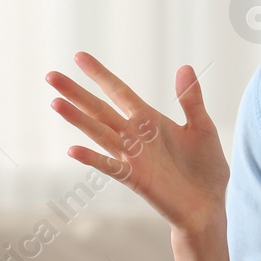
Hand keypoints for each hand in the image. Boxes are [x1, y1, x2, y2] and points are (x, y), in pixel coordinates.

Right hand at [46, 52, 228, 235]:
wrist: (209, 205)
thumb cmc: (206, 168)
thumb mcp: (202, 127)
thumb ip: (191, 99)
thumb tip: (185, 67)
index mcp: (149, 120)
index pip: (119, 92)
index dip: (100, 75)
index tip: (79, 56)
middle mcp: (135, 136)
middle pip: (99, 109)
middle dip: (76, 92)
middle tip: (51, 75)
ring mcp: (132, 157)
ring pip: (99, 133)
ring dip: (77, 118)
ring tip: (55, 102)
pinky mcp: (135, 179)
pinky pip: (110, 167)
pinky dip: (92, 159)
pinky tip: (73, 150)